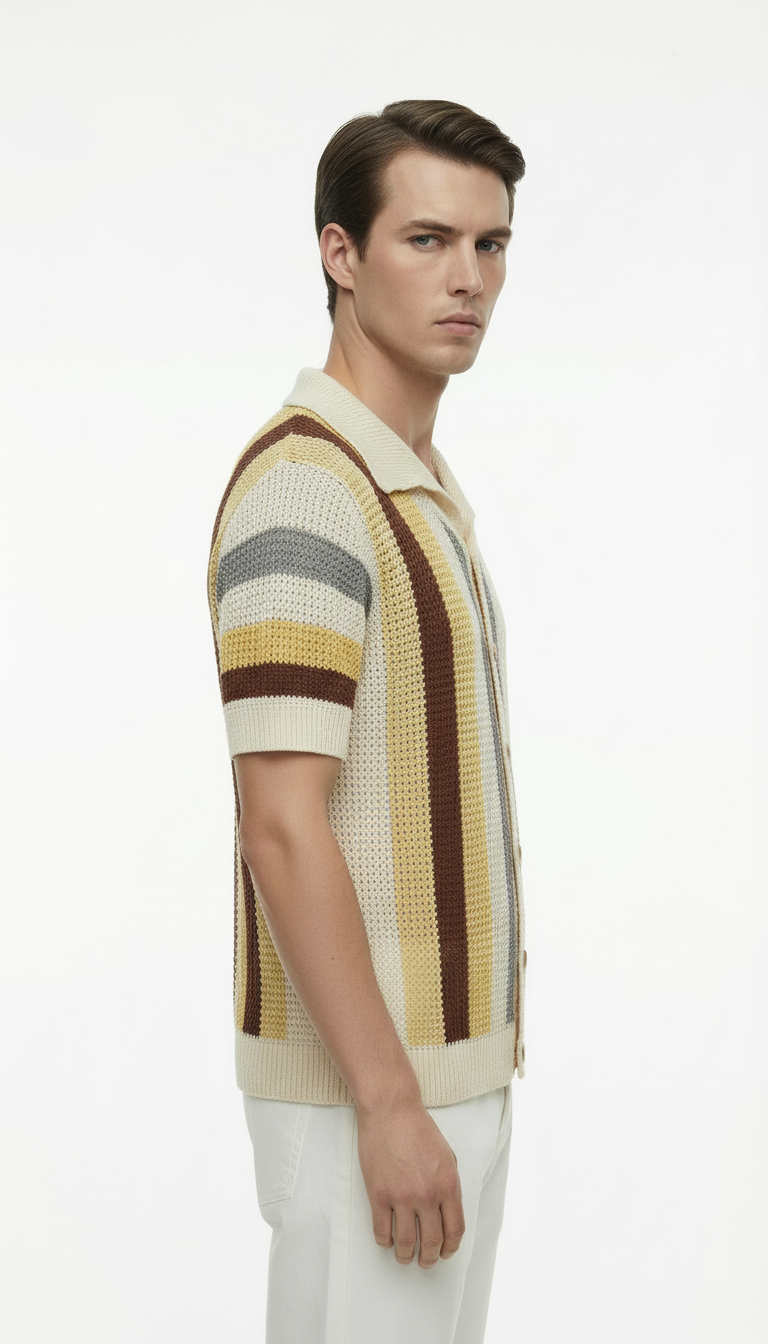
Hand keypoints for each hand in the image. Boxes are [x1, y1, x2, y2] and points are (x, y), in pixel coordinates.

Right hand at [356, 1096, 464, 1268]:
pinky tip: (387, 1240)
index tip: (445, 1253)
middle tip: (425, 1261)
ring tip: (405, 1257)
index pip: (455, 1230)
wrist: (391, 1110)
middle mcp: (428, 1195)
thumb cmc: (418, 1128)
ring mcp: (402, 1196)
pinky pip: (382, 1230)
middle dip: (429, 1258)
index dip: (450, 1248)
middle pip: (432, 1241)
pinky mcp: (379, 1195)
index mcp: (449, 1185)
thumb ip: (449, 1184)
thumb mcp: (447, 1155)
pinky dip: (385, 1241)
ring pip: (407, 1242)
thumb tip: (447, 1211)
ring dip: (406, 1256)